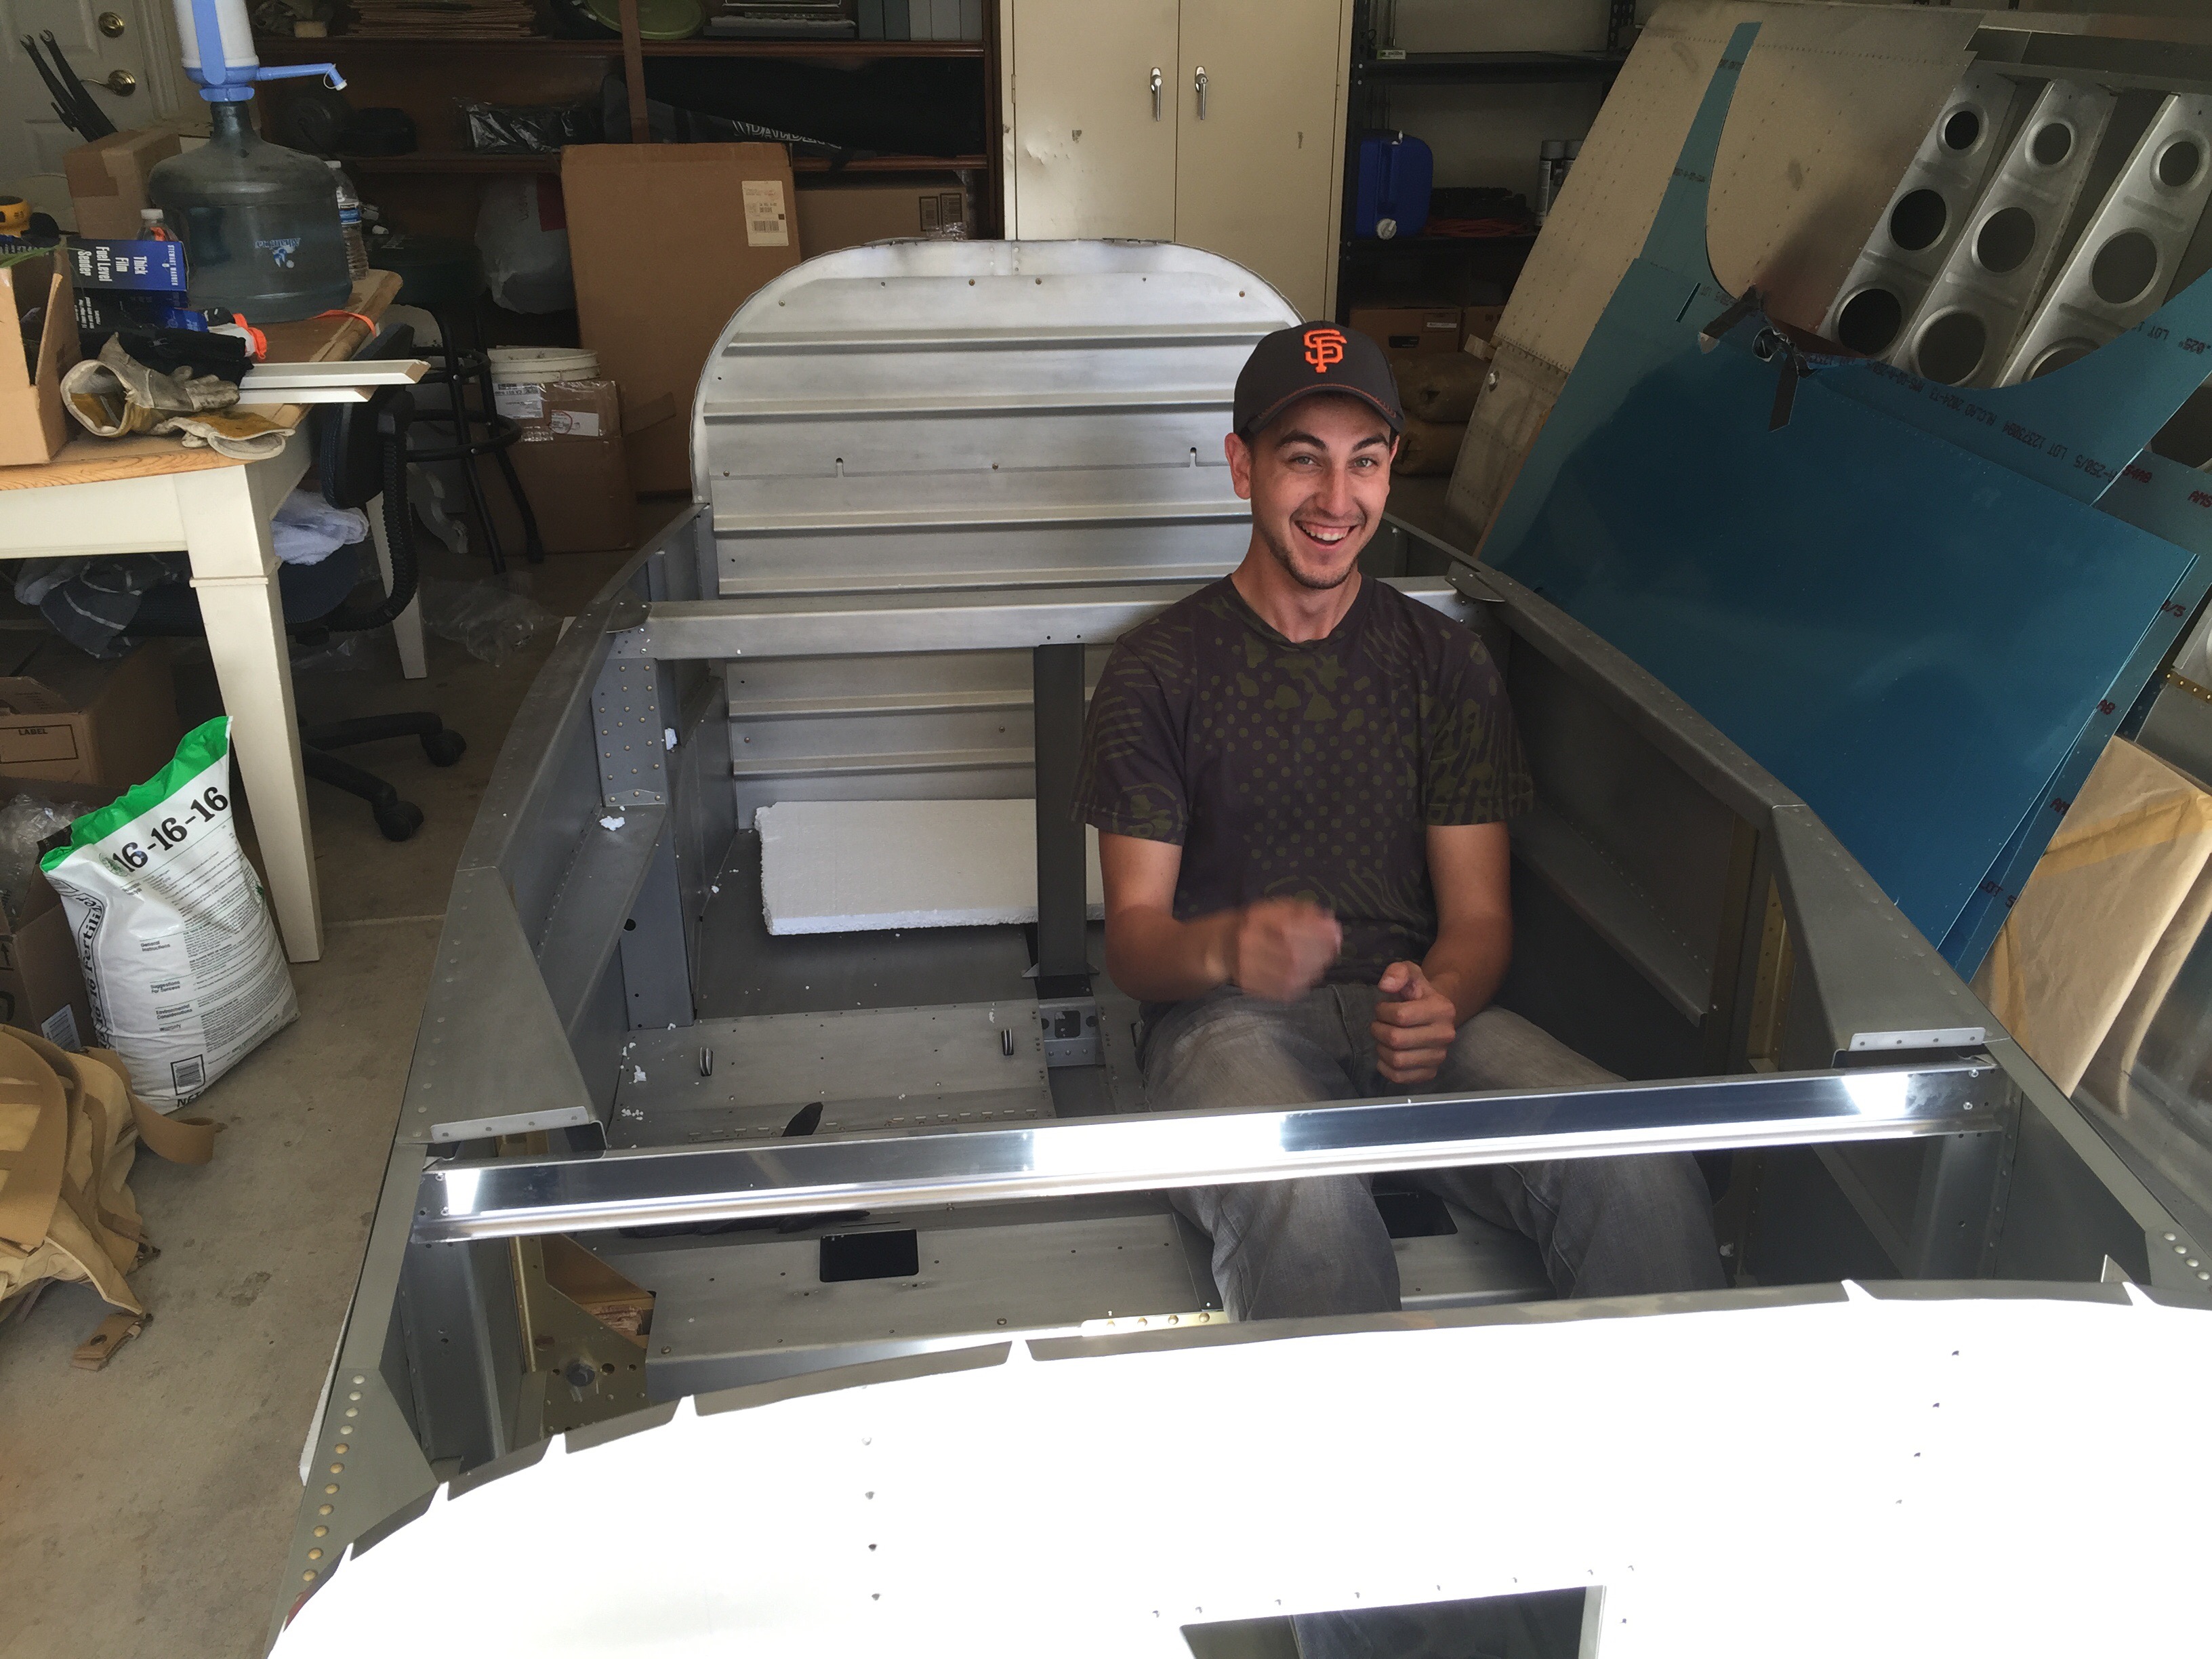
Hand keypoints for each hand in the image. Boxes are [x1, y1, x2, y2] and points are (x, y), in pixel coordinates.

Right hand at [1228, 900, 1342, 1000]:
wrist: (1221, 944)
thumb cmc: (1255, 923)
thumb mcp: (1274, 908)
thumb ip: (1301, 911)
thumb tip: (1329, 921)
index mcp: (1255, 919)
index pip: (1290, 928)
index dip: (1317, 933)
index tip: (1336, 934)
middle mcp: (1248, 943)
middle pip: (1291, 954)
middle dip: (1319, 953)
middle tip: (1333, 950)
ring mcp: (1246, 967)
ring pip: (1288, 975)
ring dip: (1313, 970)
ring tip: (1323, 962)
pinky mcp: (1249, 985)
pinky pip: (1281, 989)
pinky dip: (1302, 984)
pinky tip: (1309, 975)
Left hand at [1371, 961, 1457, 1085]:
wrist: (1434, 1014)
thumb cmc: (1417, 994)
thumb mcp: (1410, 974)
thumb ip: (1397, 972)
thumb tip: (1385, 985)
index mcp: (1442, 1009)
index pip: (1400, 1015)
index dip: (1382, 1011)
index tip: (1383, 1008)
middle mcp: (1445, 1035)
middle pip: (1396, 1039)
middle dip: (1379, 1030)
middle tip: (1379, 1024)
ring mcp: (1439, 1056)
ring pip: (1396, 1060)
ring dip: (1381, 1049)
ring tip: (1384, 1038)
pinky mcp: (1430, 1073)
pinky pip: (1399, 1077)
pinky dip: (1386, 1067)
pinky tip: (1387, 1054)